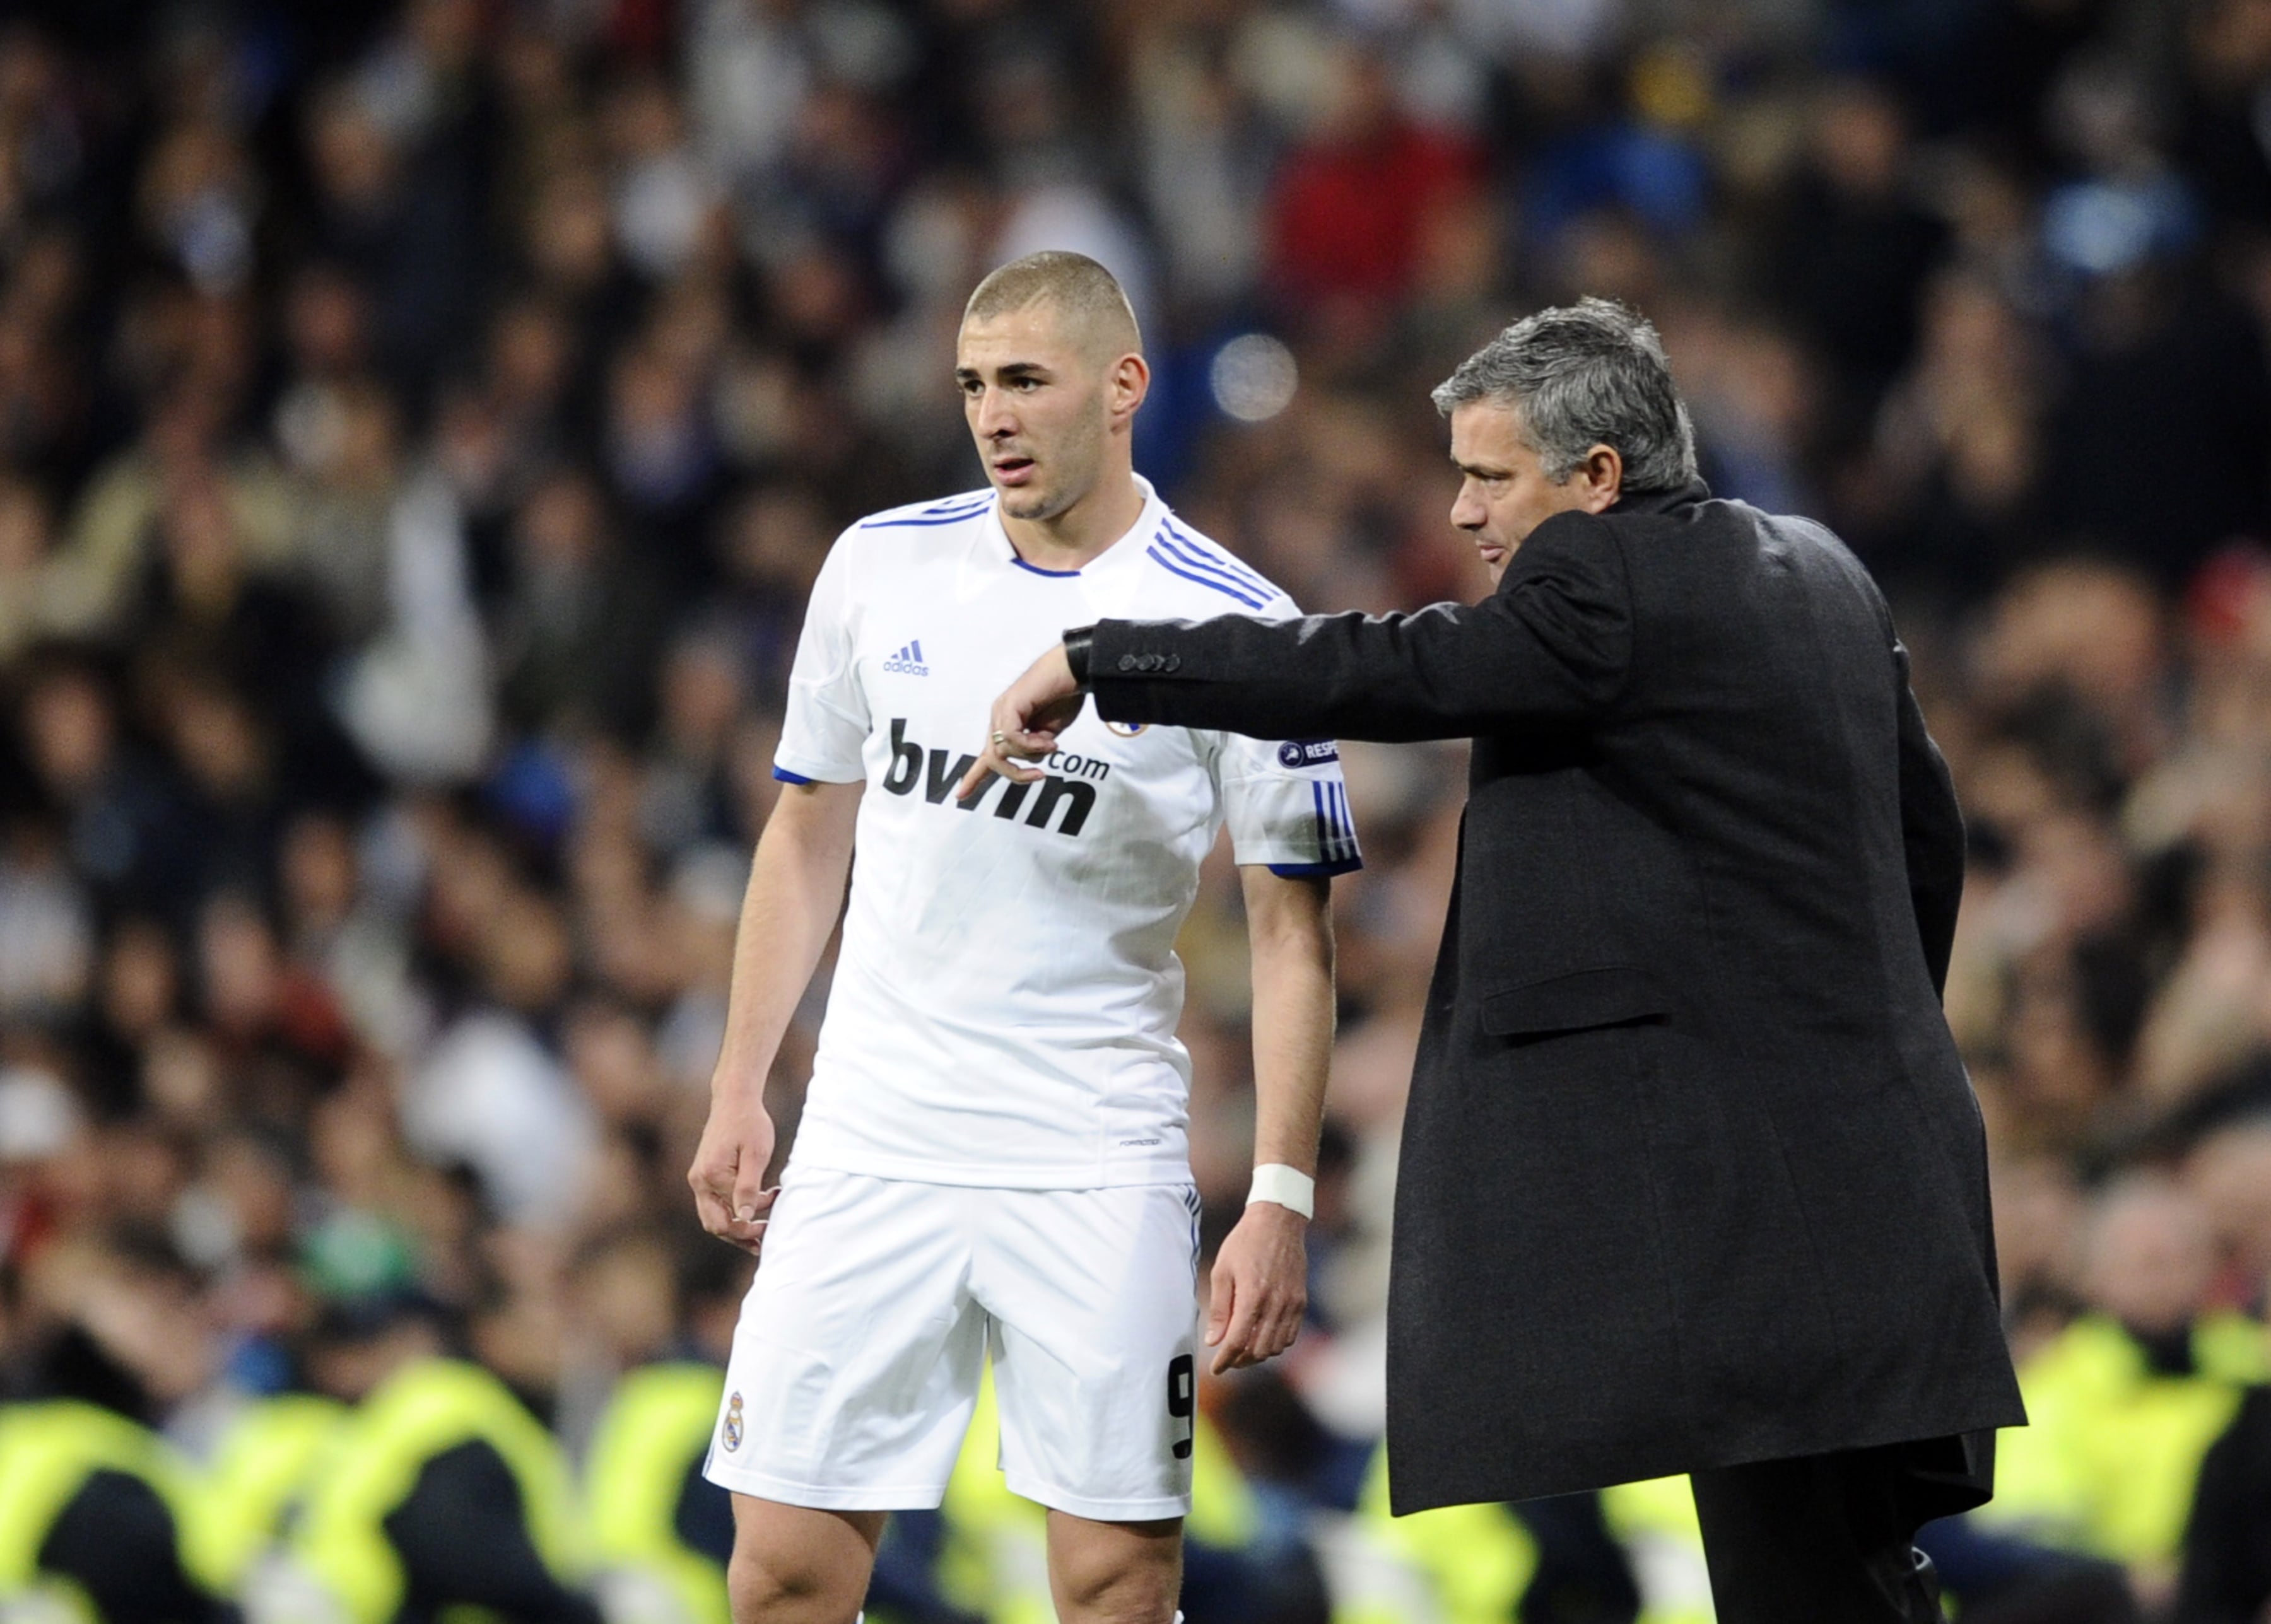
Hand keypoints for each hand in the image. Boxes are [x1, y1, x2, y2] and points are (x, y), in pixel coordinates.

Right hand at [688, 1091, 778, 1256]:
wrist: (734, 1100)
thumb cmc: (749, 1123)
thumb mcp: (756, 1154)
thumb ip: (749, 1187)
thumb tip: (744, 1218)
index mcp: (711, 1176)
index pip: (729, 1218)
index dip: (750, 1227)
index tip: (771, 1226)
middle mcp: (699, 1181)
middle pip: (715, 1225)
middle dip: (739, 1237)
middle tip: (764, 1240)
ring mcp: (699, 1179)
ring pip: (713, 1217)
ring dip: (736, 1226)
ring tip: (762, 1229)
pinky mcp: (704, 1175)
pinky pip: (714, 1204)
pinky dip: (732, 1211)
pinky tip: (755, 1205)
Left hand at [958, 643, 1086, 798]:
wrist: (1072, 670)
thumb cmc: (1064, 698)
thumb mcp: (1049, 734)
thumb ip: (1035, 747)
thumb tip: (1029, 759)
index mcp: (1007, 724)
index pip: (986, 755)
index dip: (974, 777)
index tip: (960, 796)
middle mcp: (999, 718)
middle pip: (993, 759)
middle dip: (1015, 774)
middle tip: (1039, 776)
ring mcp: (1002, 711)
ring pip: (1003, 751)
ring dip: (1031, 754)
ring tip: (1052, 743)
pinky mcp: (1009, 706)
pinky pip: (1012, 739)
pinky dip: (1032, 745)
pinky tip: (1049, 741)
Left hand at [1205, 1201, 1307, 1373]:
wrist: (1278, 1221)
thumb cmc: (1245, 1243)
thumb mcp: (1223, 1270)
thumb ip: (1220, 1308)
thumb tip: (1213, 1340)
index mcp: (1252, 1296)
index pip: (1237, 1342)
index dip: (1225, 1360)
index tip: (1215, 1369)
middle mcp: (1275, 1304)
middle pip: (1259, 1350)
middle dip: (1241, 1361)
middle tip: (1228, 1358)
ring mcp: (1292, 1304)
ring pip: (1277, 1347)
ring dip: (1259, 1354)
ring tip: (1243, 1350)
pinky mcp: (1301, 1301)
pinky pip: (1291, 1335)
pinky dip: (1276, 1343)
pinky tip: (1262, 1337)